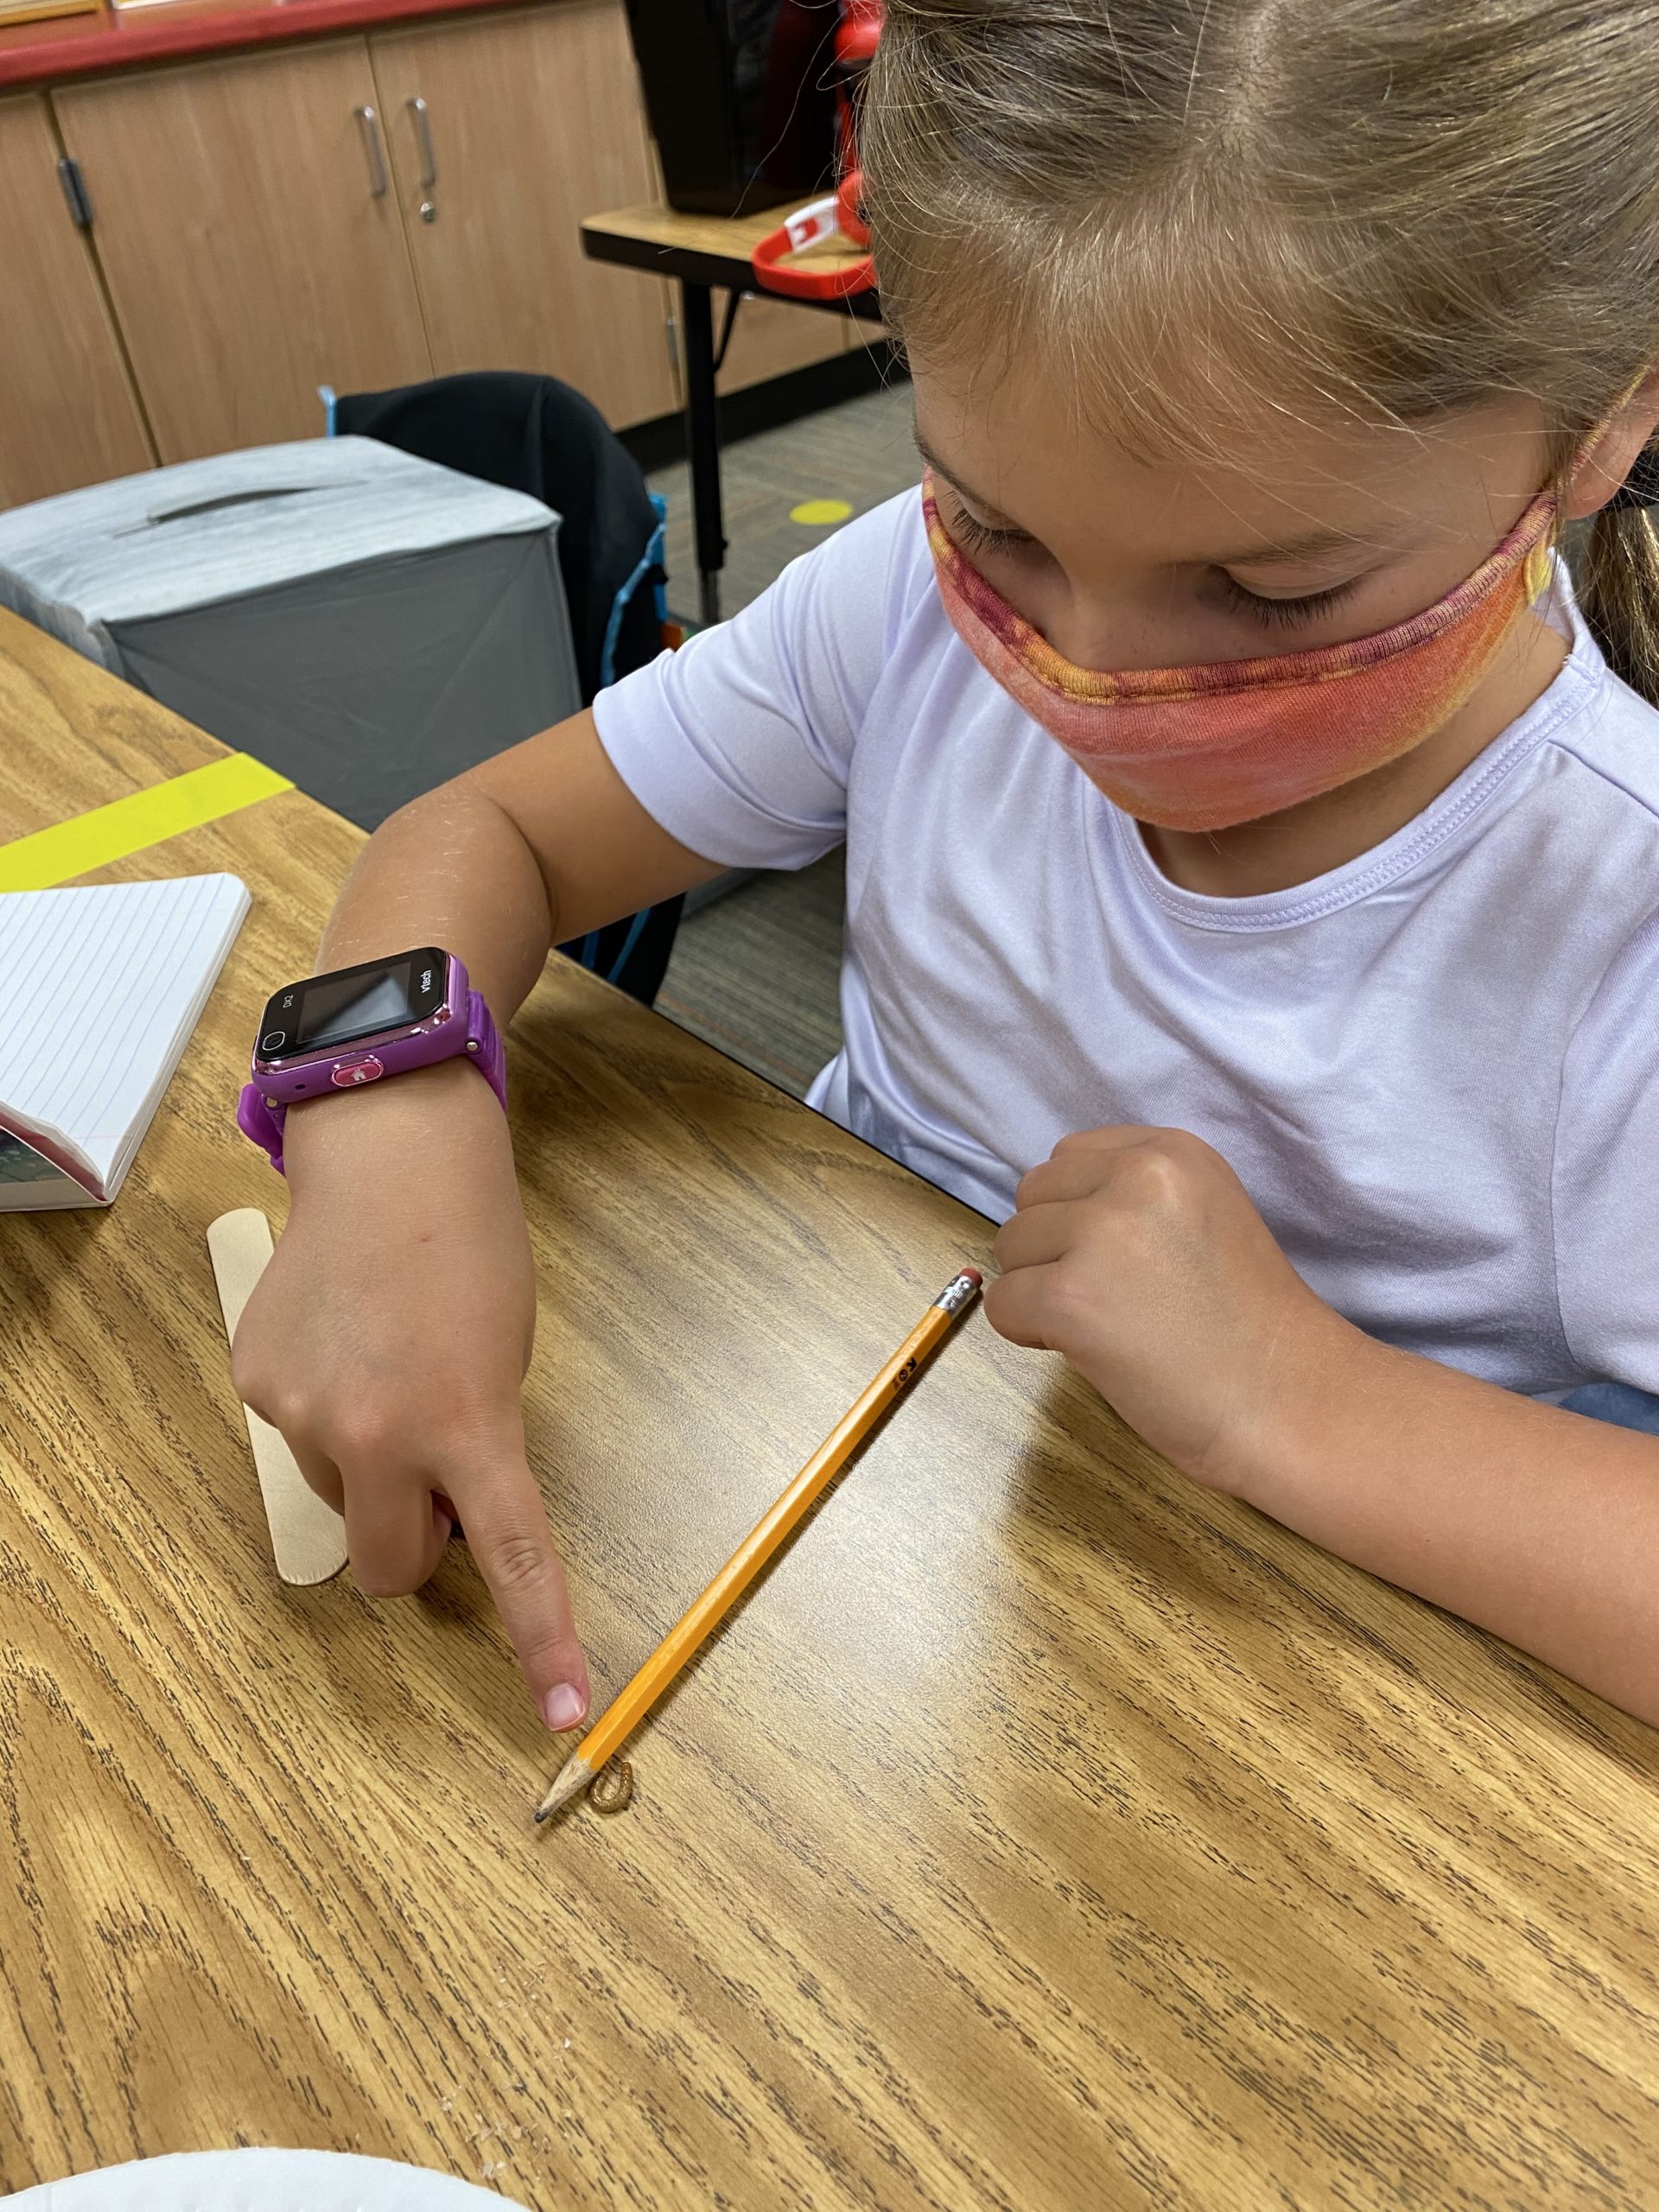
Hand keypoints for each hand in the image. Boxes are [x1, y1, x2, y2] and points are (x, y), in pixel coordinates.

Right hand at [231, 1062, 588, 1732]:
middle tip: (440, 1487)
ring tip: (391, 1369)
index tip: (566, 1711)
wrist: (389, 1156)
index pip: (513, 1560)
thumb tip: (439, 1515)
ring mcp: (304, 1414)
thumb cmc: (472, 1249)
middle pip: (391, 1569)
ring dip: (370, 1469)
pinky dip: (325, 1414)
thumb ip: (479, 1448)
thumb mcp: (506, 1360)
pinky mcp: (255, 1384)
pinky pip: (299, 1438)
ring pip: (342, 1498)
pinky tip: (345, 1342)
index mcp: (467, 1425)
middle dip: (417, 1551)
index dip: (541, 1642)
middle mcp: (376, 1434)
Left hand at [986, 1126, 1353, 1490]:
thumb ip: (1135, 1198)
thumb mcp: (1203, 1216)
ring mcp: (1102, 1233)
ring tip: (1109, 1324)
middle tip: (1112, 1298)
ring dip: (1040, 1289)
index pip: (1069, 1159)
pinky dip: (1030, 1334)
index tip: (1119, 1260)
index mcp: (1173, 1151)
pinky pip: (1003, 1305)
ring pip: (1010, 1248)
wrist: (1288, 1401)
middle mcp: (1137, 1175)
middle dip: (1051, 1248)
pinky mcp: (1071, 1297)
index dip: (1077, 1213)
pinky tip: (1089, 1351)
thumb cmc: (1249, 1325)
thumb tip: (1051, 1213)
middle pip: (1031, 1197)